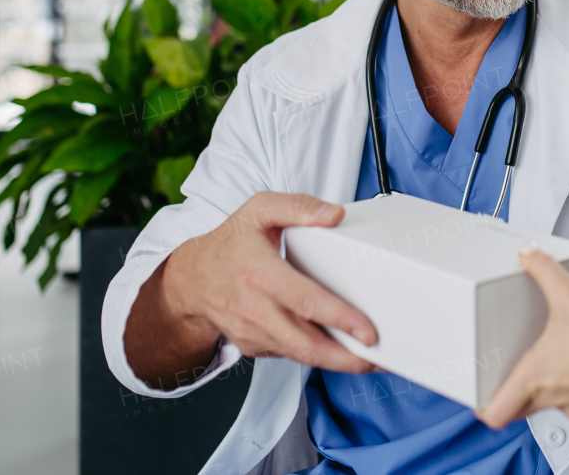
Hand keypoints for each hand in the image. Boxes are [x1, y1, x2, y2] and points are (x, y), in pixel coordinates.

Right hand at [125, 191, 378, 388]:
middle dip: (345, 358)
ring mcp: (253, 332)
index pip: (305, 302)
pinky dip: (316, 356)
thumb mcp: (259, 210)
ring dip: (336, 363)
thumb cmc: (231, 243)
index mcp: (260, 273)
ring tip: (369, 361)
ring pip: (300, 355)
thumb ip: (298, 206)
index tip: (368, 331)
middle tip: (377, 360)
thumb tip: (335, 214)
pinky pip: (290, 354)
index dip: (339, 318)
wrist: (191, 279)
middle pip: (305, 344)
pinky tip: (341, 352)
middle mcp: (255, 308)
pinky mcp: (255, 346)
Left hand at [476, 244, 568, 429]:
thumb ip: (545, 271)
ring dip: (541, 386)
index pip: (494, 413)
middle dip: (508, 392)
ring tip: (545, 358)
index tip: (477, 394)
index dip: (481, 405)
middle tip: (504, 373)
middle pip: (516, 410)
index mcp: (535, 377)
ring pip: (546, 404)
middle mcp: (552, 396)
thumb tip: (527, 254)